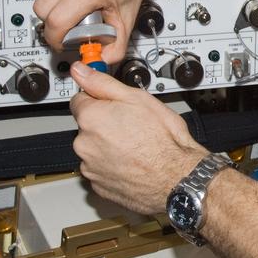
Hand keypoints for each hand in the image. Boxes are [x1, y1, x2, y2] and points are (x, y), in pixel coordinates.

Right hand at [33, 0, 158, 63]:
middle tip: (67, 25)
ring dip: (54, 4)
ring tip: (75, 2)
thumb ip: (117, 44)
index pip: (57, 20)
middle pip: (41, 9)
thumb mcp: (130, 13)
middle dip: (51, 23)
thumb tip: (101, 61)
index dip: (56, 38)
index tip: (62, 41)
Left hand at [68, 62, 205, 214]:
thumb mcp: (137, 98)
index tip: (112, 104)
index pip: (79, 100)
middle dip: (104, 125)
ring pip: (94, 150)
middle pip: (87, 127)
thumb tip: (81, 71)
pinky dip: (112, 166)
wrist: (178, 178)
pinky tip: (132, 163)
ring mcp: (90, 168)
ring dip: (108, 147)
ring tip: (135, 147)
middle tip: (131, 126)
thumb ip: (103, 83)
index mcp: (90, 118)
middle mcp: (84, 144)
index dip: (99, 100)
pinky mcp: (99, 186)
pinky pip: (101, 170)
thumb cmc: (164, 140)